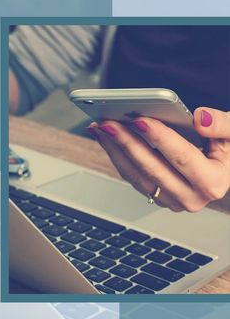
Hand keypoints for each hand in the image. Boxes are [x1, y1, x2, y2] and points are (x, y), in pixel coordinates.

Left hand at [88, 108, 229, 211]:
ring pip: (137, 176)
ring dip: (116, 150)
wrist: (224, 166)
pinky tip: (107, 138)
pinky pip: (133, 177)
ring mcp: (172, 200)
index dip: (160, 138)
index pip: (182, 158)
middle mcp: (192, 197)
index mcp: (213, 182)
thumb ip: (223, 125)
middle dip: (128, 143)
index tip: (140, 119)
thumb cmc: (228, 148)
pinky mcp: (158, 195)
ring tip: (101, 127)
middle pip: (153, 169)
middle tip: (109, 122)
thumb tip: (200, 119)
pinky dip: (118, 156)